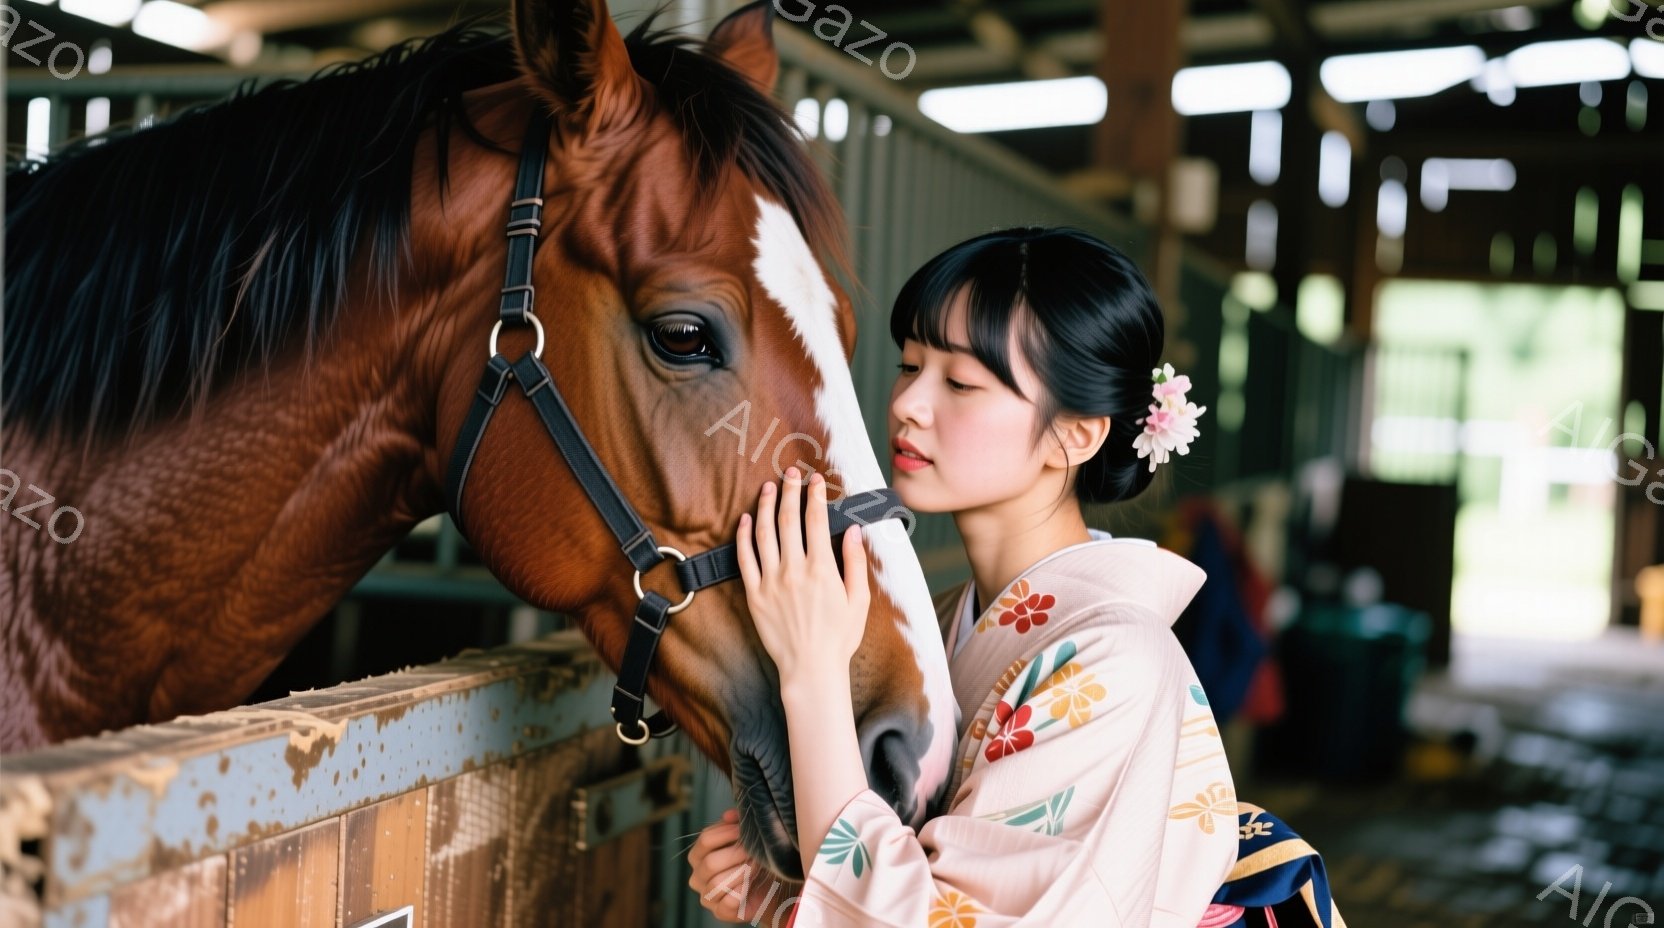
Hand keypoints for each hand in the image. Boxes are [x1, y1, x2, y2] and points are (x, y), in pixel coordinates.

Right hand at [688, 809, 797, 922]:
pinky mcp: (720, 912)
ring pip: (717, 883)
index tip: (744, 830)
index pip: (705, 840)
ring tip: (757, 867)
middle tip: (754, 852)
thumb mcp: (746, 838)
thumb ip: (736, 823)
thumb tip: (730, 814)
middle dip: (737, 855)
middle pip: (710, 862)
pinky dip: (741, 892)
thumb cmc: (755, 860)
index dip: (726, 833)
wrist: (771, 889)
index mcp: (699, 855)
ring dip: (742, 873)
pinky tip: (750, 886)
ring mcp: (707, 896)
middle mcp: (698, 877)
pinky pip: (727, 903)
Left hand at [736, 467, 869, 680]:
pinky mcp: (755, 595)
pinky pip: (745, 559)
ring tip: (768, 487)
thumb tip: (853, 531)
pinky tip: (746, 520)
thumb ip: (855, 562)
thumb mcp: (858, 600)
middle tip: (791, 473)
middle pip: (788, 520)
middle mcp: (794, 570)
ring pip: (764, 534)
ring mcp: (771, 581)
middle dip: (790, 492)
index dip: (816, 496)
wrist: (811, 669)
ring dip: (766, 506)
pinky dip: (744, 536)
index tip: (816, 481)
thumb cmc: (839, 637)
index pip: (816, 521)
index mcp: (822, 569)